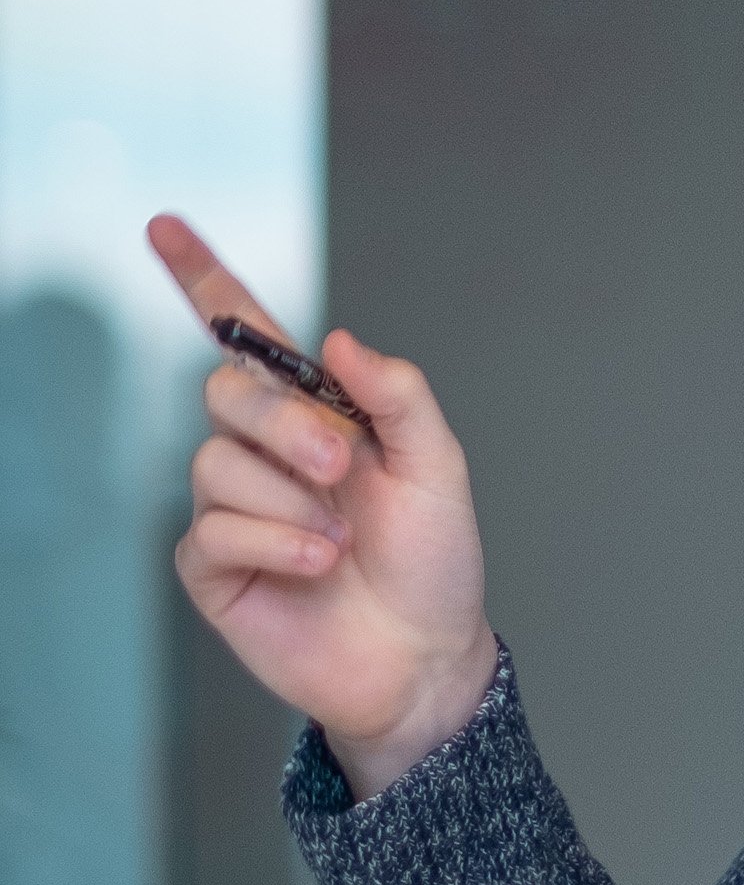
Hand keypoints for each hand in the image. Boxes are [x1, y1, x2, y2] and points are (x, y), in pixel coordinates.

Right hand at [152, 214, 498, 797]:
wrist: (424, 658)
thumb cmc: (434, 565)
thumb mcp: (438, 470)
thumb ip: (397, 397)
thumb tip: (337, 341)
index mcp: (317, 416)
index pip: (248, 337)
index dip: (204, 281)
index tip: (164, 225)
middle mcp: (266, 453)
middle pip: (227, 391)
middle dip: (284, 423)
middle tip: (341, 467)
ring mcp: (233, 507)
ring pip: (216, 462)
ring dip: (291, 498)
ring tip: (341, 539)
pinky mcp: (213, 565)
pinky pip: (215, 528)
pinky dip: (278, 542)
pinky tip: (318, 565)